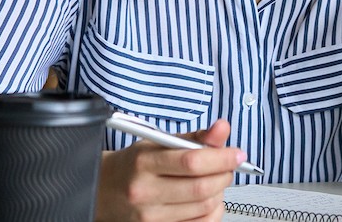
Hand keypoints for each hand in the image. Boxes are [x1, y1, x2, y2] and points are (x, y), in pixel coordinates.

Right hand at [96, 119, 242, 221]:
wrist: (104, 190)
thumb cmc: (133, 165)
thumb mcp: (158, 142)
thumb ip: (194, 137)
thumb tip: (222, 129)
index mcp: (144, 162)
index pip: (192, 161)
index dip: (222, 157)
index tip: (237, 154)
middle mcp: (145, 192)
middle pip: (201, 187)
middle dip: (224, 175)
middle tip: (227, 166)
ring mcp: (150, 217)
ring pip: (204, 208)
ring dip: (219, 192)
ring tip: (214, 180)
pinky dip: (212, 211)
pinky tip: (207, 200)